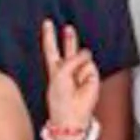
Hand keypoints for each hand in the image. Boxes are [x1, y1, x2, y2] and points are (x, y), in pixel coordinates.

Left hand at [40, 20, 100, 136]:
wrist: (73, 115)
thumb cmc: (61, 100)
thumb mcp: (59, 75)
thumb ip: (71, 60)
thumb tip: (86, 53)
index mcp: (55, 69)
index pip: (51, 49)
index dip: (49, 36)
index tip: (47, 24)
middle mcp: (67, 69)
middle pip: (68, 49)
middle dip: (69, 38)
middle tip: (68, 27)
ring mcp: (80, 73)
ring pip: (82, 57)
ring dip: (77, 63)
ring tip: (74, 80)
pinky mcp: (92, 77)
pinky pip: (89, 66)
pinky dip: (85, 72)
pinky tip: (82, 83)